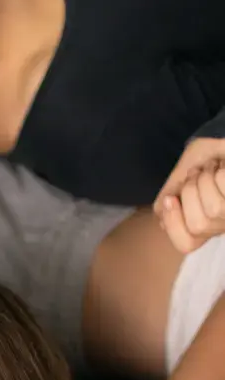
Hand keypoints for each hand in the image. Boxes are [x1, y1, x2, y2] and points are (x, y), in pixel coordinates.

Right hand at [155, 136, 224, 253]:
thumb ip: (168, 196)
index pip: (187, 244)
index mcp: (203, 222)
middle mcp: (221, 222)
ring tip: (211, 168)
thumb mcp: (181, 176)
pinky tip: (223, 166)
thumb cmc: (207, 154)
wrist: (221, 135)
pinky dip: (220, 172)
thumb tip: (161, 215)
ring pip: (214, 210)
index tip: (170, 199)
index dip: (174, 224)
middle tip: (196, 176)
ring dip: (205, 180)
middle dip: (190, 193)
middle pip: (198, 226)